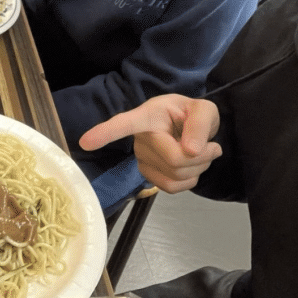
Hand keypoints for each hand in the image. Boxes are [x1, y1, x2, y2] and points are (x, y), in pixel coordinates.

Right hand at [79, 94, 221, 192]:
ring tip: (203, 153)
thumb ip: (200, 125)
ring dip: (199, 168)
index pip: (124, 124)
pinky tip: (192, 166)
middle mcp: (139, 138)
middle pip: (173, 159)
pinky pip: (173, 187)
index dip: (105, 133)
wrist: (190, 128)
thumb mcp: (203, 110)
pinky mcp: (148, 175)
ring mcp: (142, 159)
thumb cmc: (191, 114)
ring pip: (175, 176)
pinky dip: (191, 179)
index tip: (85, 142)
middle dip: (202, 157)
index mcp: (148, 116)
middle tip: (212, 146)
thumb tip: (190, 150)